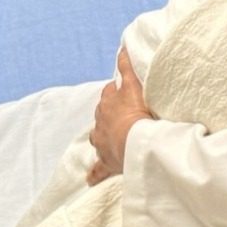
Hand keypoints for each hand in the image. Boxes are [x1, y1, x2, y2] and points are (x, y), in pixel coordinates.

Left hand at [89, 48, 152, 183]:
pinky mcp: (106, 161)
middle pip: (102, 115)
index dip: (116, 92)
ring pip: (98, 138)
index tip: (122, 91)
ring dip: (102, 138)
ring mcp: (102, 143)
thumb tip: (122, 48)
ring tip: (110, 139)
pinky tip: (90, 178)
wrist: (134, 140)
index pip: (110, 93)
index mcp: (108, 104)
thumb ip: (127, 67)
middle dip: (108, 115)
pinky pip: (98, 168)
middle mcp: (101, 123)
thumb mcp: (134, 86)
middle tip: (120, 115)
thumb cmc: (136, 113)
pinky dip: (94, 172)